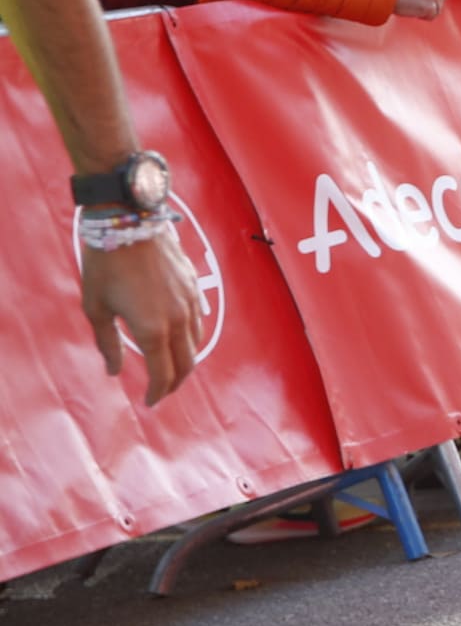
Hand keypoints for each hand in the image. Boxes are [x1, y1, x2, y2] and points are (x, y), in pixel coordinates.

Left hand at [82, 231, 202, 407]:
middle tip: (162, 391)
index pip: (163, 374)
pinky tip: (179, 336)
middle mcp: (178, 319)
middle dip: (175, 382)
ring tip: (170, 366)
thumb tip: (116, 370)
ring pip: (196, 342)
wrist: (130, 222)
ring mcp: (191, 301)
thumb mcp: (96, 308)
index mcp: (152, 329)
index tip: (149, 402)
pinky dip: (191, 336)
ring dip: (185, 360)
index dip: (157, 392)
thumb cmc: (106, 265)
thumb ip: (108, 343)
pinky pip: (199, 320)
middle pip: (186, 363)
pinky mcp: (195, 285)